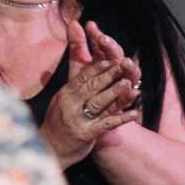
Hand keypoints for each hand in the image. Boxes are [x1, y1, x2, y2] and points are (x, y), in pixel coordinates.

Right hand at [40, 21, 138, 166]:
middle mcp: (69, 104)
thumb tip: (75, 36)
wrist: (50, 148)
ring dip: (114, 92)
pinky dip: (120, 118)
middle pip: (91, 86)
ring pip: (98, 102)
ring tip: (128, 83)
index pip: (81, 76)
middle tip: (124, 64)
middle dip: (108, 74)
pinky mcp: (85, 135)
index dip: (95, 66)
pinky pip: (105, 125)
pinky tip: (134, 113)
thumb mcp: (64, 96)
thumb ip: (75, 75)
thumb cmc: (60, 120)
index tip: (108, 56)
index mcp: (65, 93)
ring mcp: (76, 120)